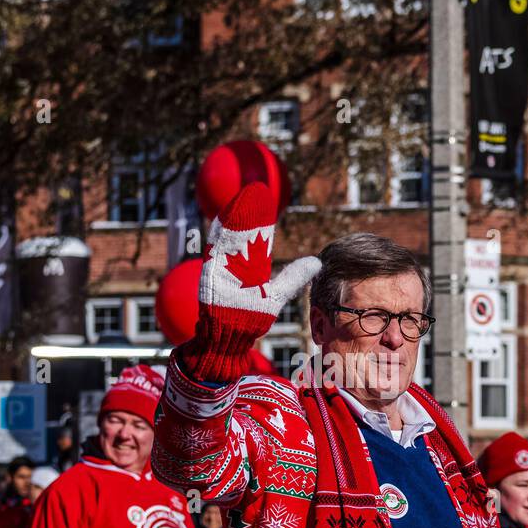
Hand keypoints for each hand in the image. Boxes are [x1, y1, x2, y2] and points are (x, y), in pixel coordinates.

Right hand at [178, 181, 320, 382]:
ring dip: (234, 216)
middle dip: (248, 211)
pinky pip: (213, 251)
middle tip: (257, 190)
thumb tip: (316, 262)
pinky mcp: (211, 274)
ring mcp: (222, 267)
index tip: (267, 199)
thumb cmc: (251, 318)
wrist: (229, 337)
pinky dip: (217, 235)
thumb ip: (294, 278)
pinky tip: (222, 218)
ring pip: (228, 237)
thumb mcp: (277, 295)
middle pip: (242, 231)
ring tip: (243, 197)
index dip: (262, 218)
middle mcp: (235, 262)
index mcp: (250, 265)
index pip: (257, 236)